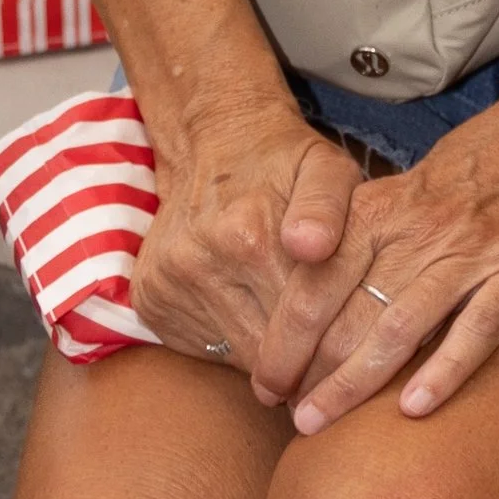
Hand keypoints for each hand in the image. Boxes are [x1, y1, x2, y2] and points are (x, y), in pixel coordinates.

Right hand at [128, 101, 360, 373]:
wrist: (212, 142)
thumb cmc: (284, 162)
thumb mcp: (327, 167)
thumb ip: (329, 207)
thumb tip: (312, 247)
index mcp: (249, 235)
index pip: (300, 328)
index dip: (331, 344)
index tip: (350, 344)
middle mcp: (199, 263)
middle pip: (265, 351)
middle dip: (301, 356)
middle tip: (326, 340)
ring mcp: (167, 284)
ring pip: (234, 355)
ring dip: (265, 350)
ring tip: (288, 318)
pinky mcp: (148, 300)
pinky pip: (202, 348)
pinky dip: (231, 339)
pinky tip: (248, 306)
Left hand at [252, 99, 498, 432]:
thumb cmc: (491, 160)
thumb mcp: (418, 183)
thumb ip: (375, 234)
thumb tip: (322, 289)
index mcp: (388, 207)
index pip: (317, 280)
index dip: (283, 335)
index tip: (265, 381)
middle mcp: (423, 230)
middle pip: (348, 311)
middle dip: (308, 371)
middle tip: (285, 417)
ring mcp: (474, 251)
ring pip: (400, 326)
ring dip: (353, 381)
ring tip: (318, 424)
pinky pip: (479, 326)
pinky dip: (446, 368)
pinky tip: (416, 408)